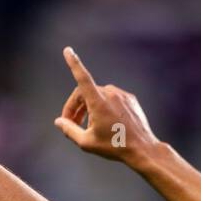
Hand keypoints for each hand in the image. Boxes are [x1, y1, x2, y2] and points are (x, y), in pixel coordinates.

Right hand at [54, 48, 159, 164]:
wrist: (142, 149)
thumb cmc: (114, 146)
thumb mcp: (86, 142)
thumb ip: (69, 130)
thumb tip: (59, 122)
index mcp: (98, 101)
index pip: (82, 78)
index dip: (73, 63)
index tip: (68, 50)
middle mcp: (110, 93)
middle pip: (85, 93)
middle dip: (75, 107)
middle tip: (71, 122)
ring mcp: (122, 95)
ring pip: (98, 96)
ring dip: (89, 108)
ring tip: (88, 126)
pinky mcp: (130, 99)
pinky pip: (112, 99)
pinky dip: (104, 107)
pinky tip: (105, 123)